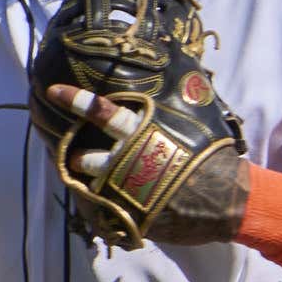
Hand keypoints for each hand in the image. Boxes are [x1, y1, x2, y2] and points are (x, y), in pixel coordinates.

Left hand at [44, 83, 249, 245]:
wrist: (229, 200)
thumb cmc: (213, 156)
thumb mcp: (197, 119)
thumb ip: (175, 101)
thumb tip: (175, 64)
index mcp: (143, 132)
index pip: (102, 112)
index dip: (76, 100)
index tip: (53, 91)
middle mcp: (130, 161)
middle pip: (86, 158)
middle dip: (78, 157)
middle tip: (76, 156)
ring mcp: (129, 192)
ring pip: (92, 186)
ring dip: (90, 183)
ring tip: (97, 182)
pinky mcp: (133, 218)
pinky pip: (106, 214)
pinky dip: (104, 210)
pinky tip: (111, 207)